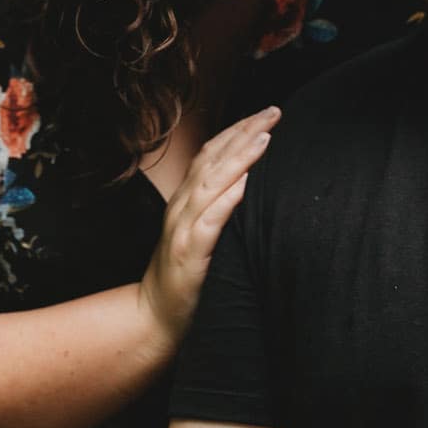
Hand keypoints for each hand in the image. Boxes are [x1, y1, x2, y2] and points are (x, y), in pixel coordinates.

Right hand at [138, 106, 280, 351]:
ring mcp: (183, 229)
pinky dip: (225, 200)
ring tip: (264, 138)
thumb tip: (247, 180)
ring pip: (211, 183)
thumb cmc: (185, 275)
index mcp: (186, 200)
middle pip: (214, 159)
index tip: (265, 113)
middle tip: (273, 112)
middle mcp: (182, 207)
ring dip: (239, 158)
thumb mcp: (198, 232)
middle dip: (244, 132)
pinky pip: (208, 222)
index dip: (237, 130)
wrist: (155, 315)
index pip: (212, 153)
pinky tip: (243, 185)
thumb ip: (214, 205)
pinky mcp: (189, 254)